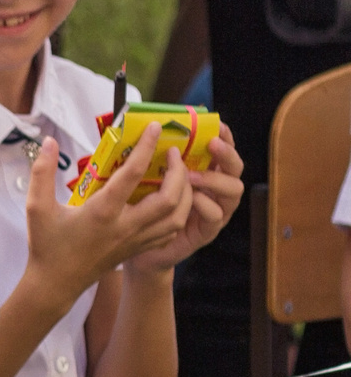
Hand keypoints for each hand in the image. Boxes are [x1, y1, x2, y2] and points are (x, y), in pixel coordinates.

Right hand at [28, 130, 189, 293]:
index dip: (146, 147)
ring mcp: (135, 240)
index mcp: (102, 213)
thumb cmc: (46, 246)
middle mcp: (125, 227)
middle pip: (169, 198)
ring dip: (185, 192)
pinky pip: (171, 230)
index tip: (153, 128)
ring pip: (177, 216)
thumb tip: (47, 142)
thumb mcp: (35, 208)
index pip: (132, 175)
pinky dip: (179, 212)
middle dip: (179, 172)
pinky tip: (172, 200)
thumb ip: (40, 173)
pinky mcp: (139, 248)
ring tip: (178, 174)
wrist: (56, 283)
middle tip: (172, 153)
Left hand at [125, 131, 241, 273]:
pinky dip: (205, 205)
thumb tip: (149, 133)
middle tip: (211, 144)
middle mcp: (217, 191)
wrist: (141, 251)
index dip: (225, 137)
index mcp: (207, 174)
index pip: (222, 152)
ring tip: (190, 174)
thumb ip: (158, 162)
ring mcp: (217, 211)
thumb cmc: (146, 211)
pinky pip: (216, 215)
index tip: (217, 124)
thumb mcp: (150, 182)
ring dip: (214, 179)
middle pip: (235, 168)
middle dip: (226, 154)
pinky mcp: (208, 230)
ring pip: (233, 190)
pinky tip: (190, 199)